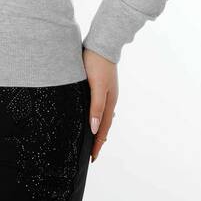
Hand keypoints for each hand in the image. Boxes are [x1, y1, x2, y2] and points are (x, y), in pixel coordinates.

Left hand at [82, 47, 117, 162]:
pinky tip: (91, 114)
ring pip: (102, 115)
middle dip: (98, 139)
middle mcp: (109, 99)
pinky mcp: (101, 84)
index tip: (92, 158)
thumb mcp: (96, 86)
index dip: (98, 144)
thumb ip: (96, 107)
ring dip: (97, 128)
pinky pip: (99, 105)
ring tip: (92, 137)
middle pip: (104, 124)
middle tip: (92, 152)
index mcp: (109, 102)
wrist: (102, 43)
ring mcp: (106, 91)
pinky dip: (96, 115)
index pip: (103, 129)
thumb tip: (95, 129)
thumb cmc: (97, 64)